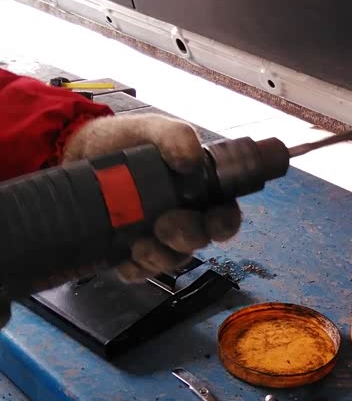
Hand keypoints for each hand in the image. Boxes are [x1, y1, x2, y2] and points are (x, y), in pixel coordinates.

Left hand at [62, 113, 240, 280]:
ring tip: (139, 242)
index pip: (224, 214)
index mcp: (199, 190)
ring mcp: (157, 237)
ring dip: (160, 256)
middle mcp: (183, 217)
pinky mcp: (128, 252)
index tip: (213, 221)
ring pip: (171, 259)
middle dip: (187, 237)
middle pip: (199, 240)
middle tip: (165, 224)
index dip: (225, 223)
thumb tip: (190, 161)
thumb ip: (176, 135)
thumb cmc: (125, 138)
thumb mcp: (153, 128)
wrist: (79, 151)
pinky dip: (135, 268)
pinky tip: (125, 257)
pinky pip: (139, 271)